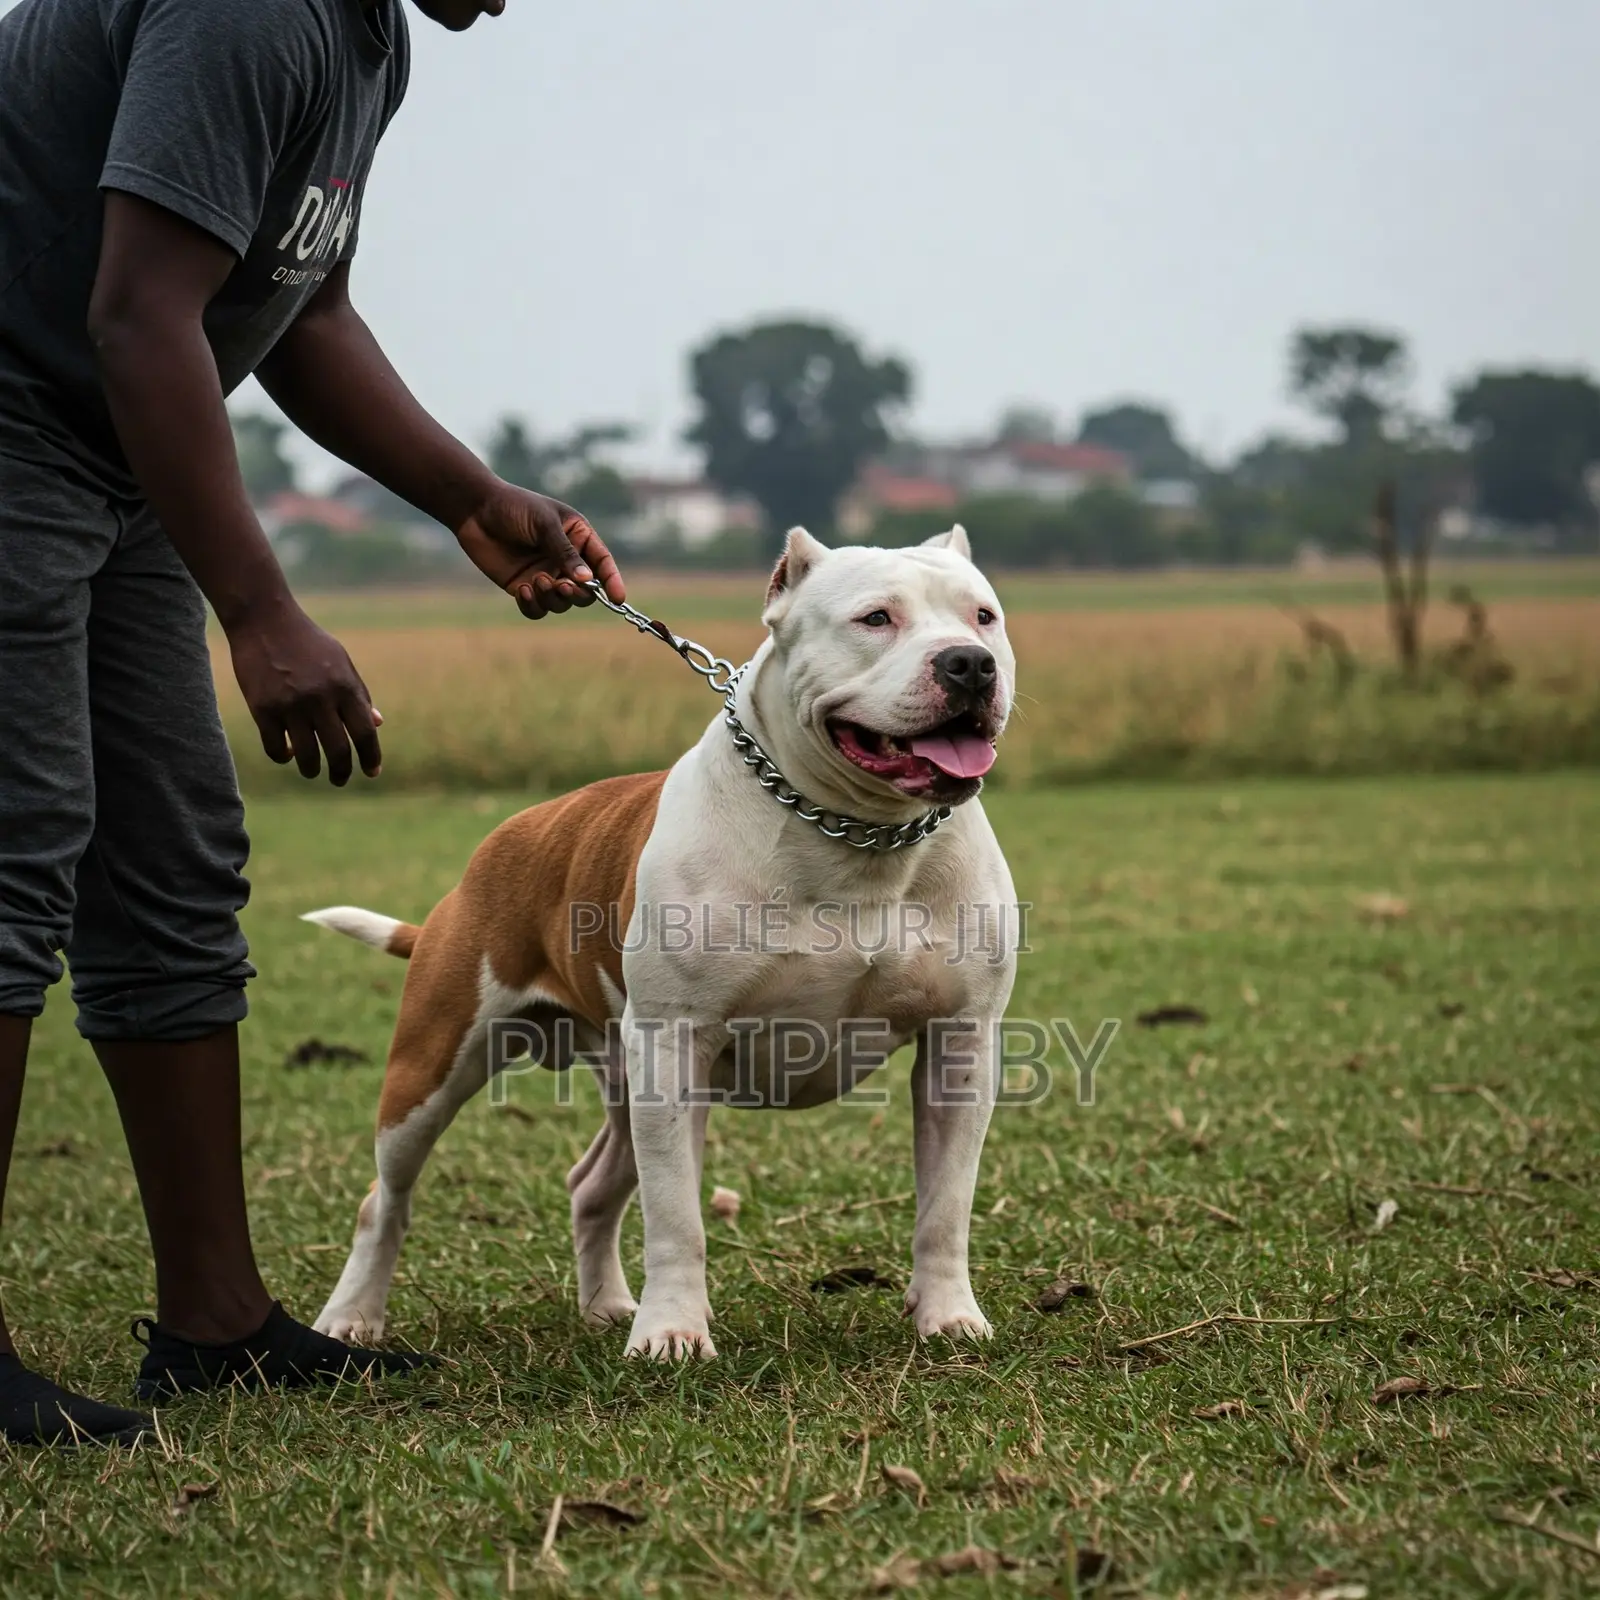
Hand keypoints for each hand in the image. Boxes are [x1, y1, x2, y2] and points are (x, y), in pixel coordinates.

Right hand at [226, 600, 381, 784]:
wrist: (263, 618)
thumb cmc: (307, 642)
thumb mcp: (341, 662)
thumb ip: (359, 694)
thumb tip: (377, 725)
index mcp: (344, 686)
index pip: (364, 733)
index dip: (371, 757)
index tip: (372, 772)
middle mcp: (320, 698)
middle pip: (339, 752)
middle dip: (342, 773)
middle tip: (340, 780)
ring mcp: (290, 705)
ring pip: (308, 757)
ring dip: (312, 770)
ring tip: (313, 770)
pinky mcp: (262, 709)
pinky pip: (276, 748)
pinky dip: (285, 757)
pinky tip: (289, 752)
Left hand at [453, 483, 625, 618]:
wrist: (475, 511)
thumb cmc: (513, 507)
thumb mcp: (544, 523)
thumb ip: (565, 551)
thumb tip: (587, 580)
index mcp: (578, 538)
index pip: (602, 563)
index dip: (612, 581)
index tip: (618, 599)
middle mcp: (565, 560)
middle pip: (585, 591)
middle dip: (578, 594)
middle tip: (562, 586)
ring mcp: (546, 575)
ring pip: (562, 603)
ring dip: (552, 598)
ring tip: (536, 581)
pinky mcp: (524, 587)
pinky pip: (538, 609)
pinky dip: (533, 605)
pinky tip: (523, 590)